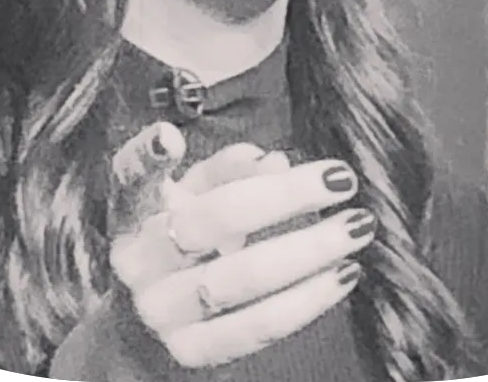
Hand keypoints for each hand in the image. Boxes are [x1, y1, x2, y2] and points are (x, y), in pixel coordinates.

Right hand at [109, 122, 374, 369]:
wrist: (150, 327)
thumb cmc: (186, 241)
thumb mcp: (196, 197)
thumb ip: (228, 171)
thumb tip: (276, 162)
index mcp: (134, 215)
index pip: (130, 181)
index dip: (145, 159)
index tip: (171, 136)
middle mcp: (138, 262)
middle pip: (209, 223)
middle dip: (283, 197)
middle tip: (342, 179)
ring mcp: (160, 312)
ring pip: (236, 279)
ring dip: (306, 250)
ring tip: (356, 226)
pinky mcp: (190, 352)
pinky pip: (254, 328)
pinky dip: (305, 301)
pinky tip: (344, 274)